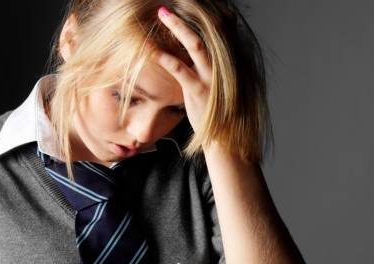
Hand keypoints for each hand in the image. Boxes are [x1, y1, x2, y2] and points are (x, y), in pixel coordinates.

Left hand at [152, 6, 212, 142]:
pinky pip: (178, 67)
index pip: (215, 33)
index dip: (201, 18)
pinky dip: (161, 55)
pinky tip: (148, 47)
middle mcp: (221, 67)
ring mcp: (211, 77)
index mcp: (225, 64)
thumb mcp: (218, 90)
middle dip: (188, 15)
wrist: (225, 140)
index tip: (187, 7)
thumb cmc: (217, 116)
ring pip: (195, 43)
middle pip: (208, 31)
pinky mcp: (197, 89)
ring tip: (161, 13)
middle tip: (168, 6)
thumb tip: (196, 61)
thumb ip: (209, 72)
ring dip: (176, 26)